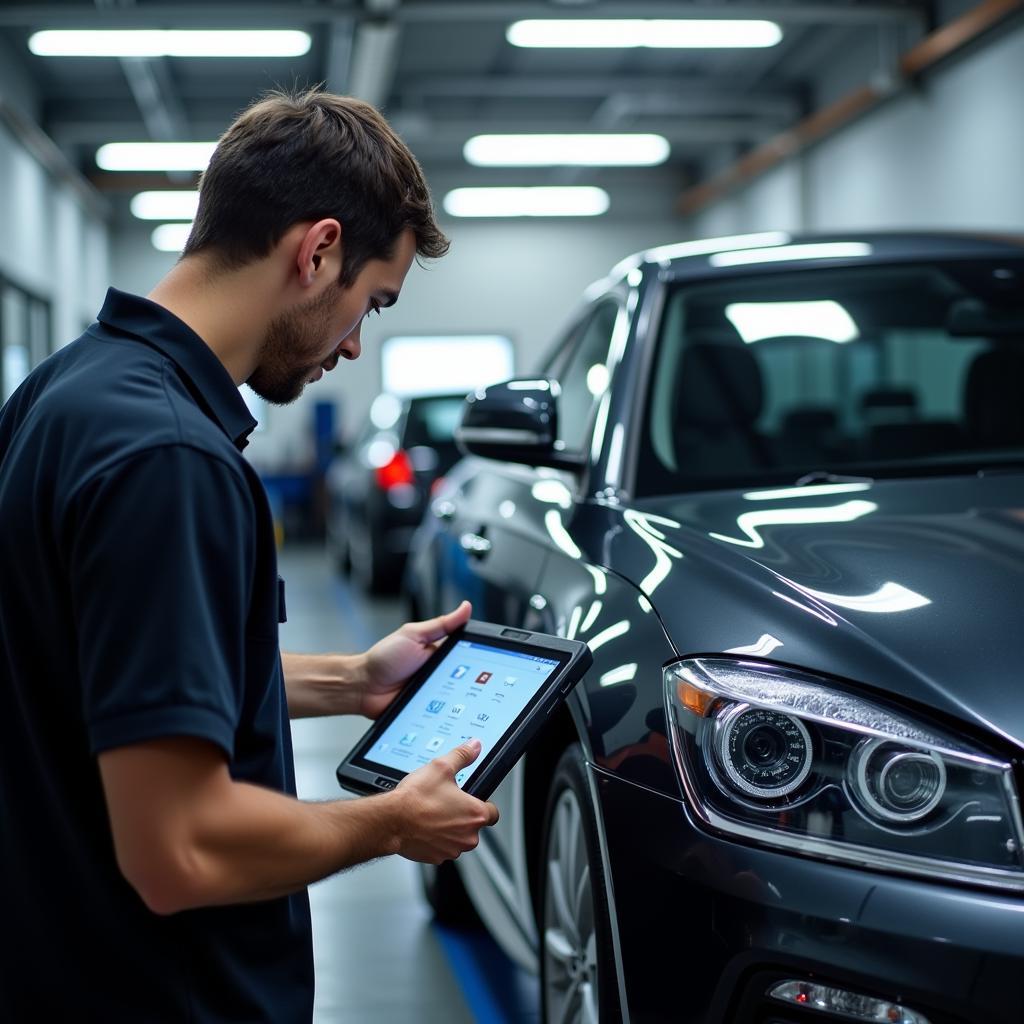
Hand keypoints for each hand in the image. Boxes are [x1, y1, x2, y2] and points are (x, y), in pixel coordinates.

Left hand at [358, 601, 470, 718]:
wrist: (363, 687)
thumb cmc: (384, 658)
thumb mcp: (414, 635)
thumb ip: (442, 624)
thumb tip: (466, 607)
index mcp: (440, 652)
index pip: (468, 651)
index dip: (479, 653)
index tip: (487, 653)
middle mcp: (441, 672)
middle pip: (467, 676)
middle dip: (471, 678)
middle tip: (468, 678)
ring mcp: (436, 692)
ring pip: (459, 696)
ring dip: (459, 696)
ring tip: (454, 693)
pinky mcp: (431, 710)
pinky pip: (445, 713)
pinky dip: (448, 713)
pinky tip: (448, 711)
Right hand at [388, 739, 499, 863]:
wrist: (391, 820)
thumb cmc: (416, 799)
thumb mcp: (442, 767)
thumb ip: (462, 756)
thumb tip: (474, 747)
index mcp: (475, 814)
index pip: (493, 813)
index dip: (483, 803)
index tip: (473, 799)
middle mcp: (467, 836)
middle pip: (473, 826)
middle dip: (462, 815)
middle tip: (446, 802)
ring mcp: (452, 849)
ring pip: (457, 838)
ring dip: (449, 828)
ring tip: (433, 812)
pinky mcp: (436, 858)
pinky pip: (441, 847)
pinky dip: (435, 839)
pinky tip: (423, 825)